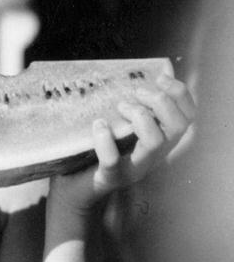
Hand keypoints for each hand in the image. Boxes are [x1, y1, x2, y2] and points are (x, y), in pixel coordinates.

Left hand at [50, 73, 196, 215]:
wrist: (73, 188)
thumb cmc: (97, 150)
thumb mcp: (118, 124)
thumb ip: (131, 105)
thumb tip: (140, 73)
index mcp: (160, 140)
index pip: (188, 116)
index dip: (180, 93)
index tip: (159, 78)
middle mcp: (154, 155)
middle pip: (179, 127)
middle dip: (161, 102)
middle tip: (135, 93)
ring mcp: (134, 168)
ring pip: (156, 141)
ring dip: (140, 116)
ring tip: (120, 106)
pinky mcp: (110, 178)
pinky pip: (114, 161)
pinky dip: (105, 140)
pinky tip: (98, 124)